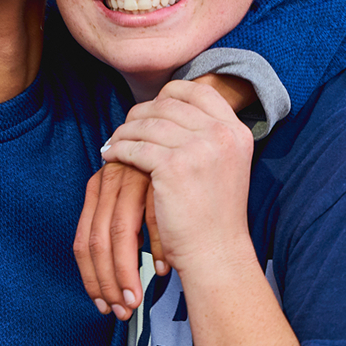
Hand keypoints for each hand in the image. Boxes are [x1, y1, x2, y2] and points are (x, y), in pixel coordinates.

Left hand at [73, 161, 163, 320]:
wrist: (185, 145)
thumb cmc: (159, 184)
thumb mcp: (130, 202)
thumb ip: (118, 231)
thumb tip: (110, 278)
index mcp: (95, 191)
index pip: (81, 243)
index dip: (90, 278)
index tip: (102, 304)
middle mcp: (107, 182)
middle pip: (97, 242)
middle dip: (107, 283)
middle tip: (121, 311)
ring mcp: (131, 176)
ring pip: (119, 233)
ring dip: (127, 272)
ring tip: (136, 299)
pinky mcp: (156, 174)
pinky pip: (153, 217)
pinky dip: (157, 247)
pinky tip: (162, 268)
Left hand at [97, 81, 256, 274]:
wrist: (216, 254)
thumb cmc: (215, 216)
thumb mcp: (225, 165)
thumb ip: (207, 136)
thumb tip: (169, 109)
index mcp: (236, 131)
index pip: (199, 91)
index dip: (169, 94)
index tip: (151, 107)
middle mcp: (221, 134)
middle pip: (169, 105)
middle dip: (141, 113)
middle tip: (125, 127)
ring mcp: (199, 148)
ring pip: (148, 124)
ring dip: (125, 132)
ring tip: (113, 142)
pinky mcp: (173, 166)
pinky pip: (135, 147)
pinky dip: (118, 150)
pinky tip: (109, 157)